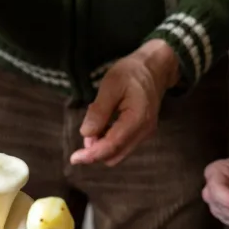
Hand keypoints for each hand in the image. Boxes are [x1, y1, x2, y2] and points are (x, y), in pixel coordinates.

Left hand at [71, 40, 179, 165]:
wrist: (154, 69)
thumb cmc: (131, 73)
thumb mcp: (110, 85)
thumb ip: (99, 111)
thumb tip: (86, 134)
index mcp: (137, 119)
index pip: (112, 145)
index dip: (91, 154)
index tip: (74, 158)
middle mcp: (144, 132)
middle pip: (114, 156)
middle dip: (95, 149)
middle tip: (88, 126)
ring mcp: (144, 135)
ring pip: (117, 154)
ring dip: (101, 145)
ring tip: (98, 119)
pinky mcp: (141, 134)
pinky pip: (121, 146)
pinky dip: (108, 141)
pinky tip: (105, 123)